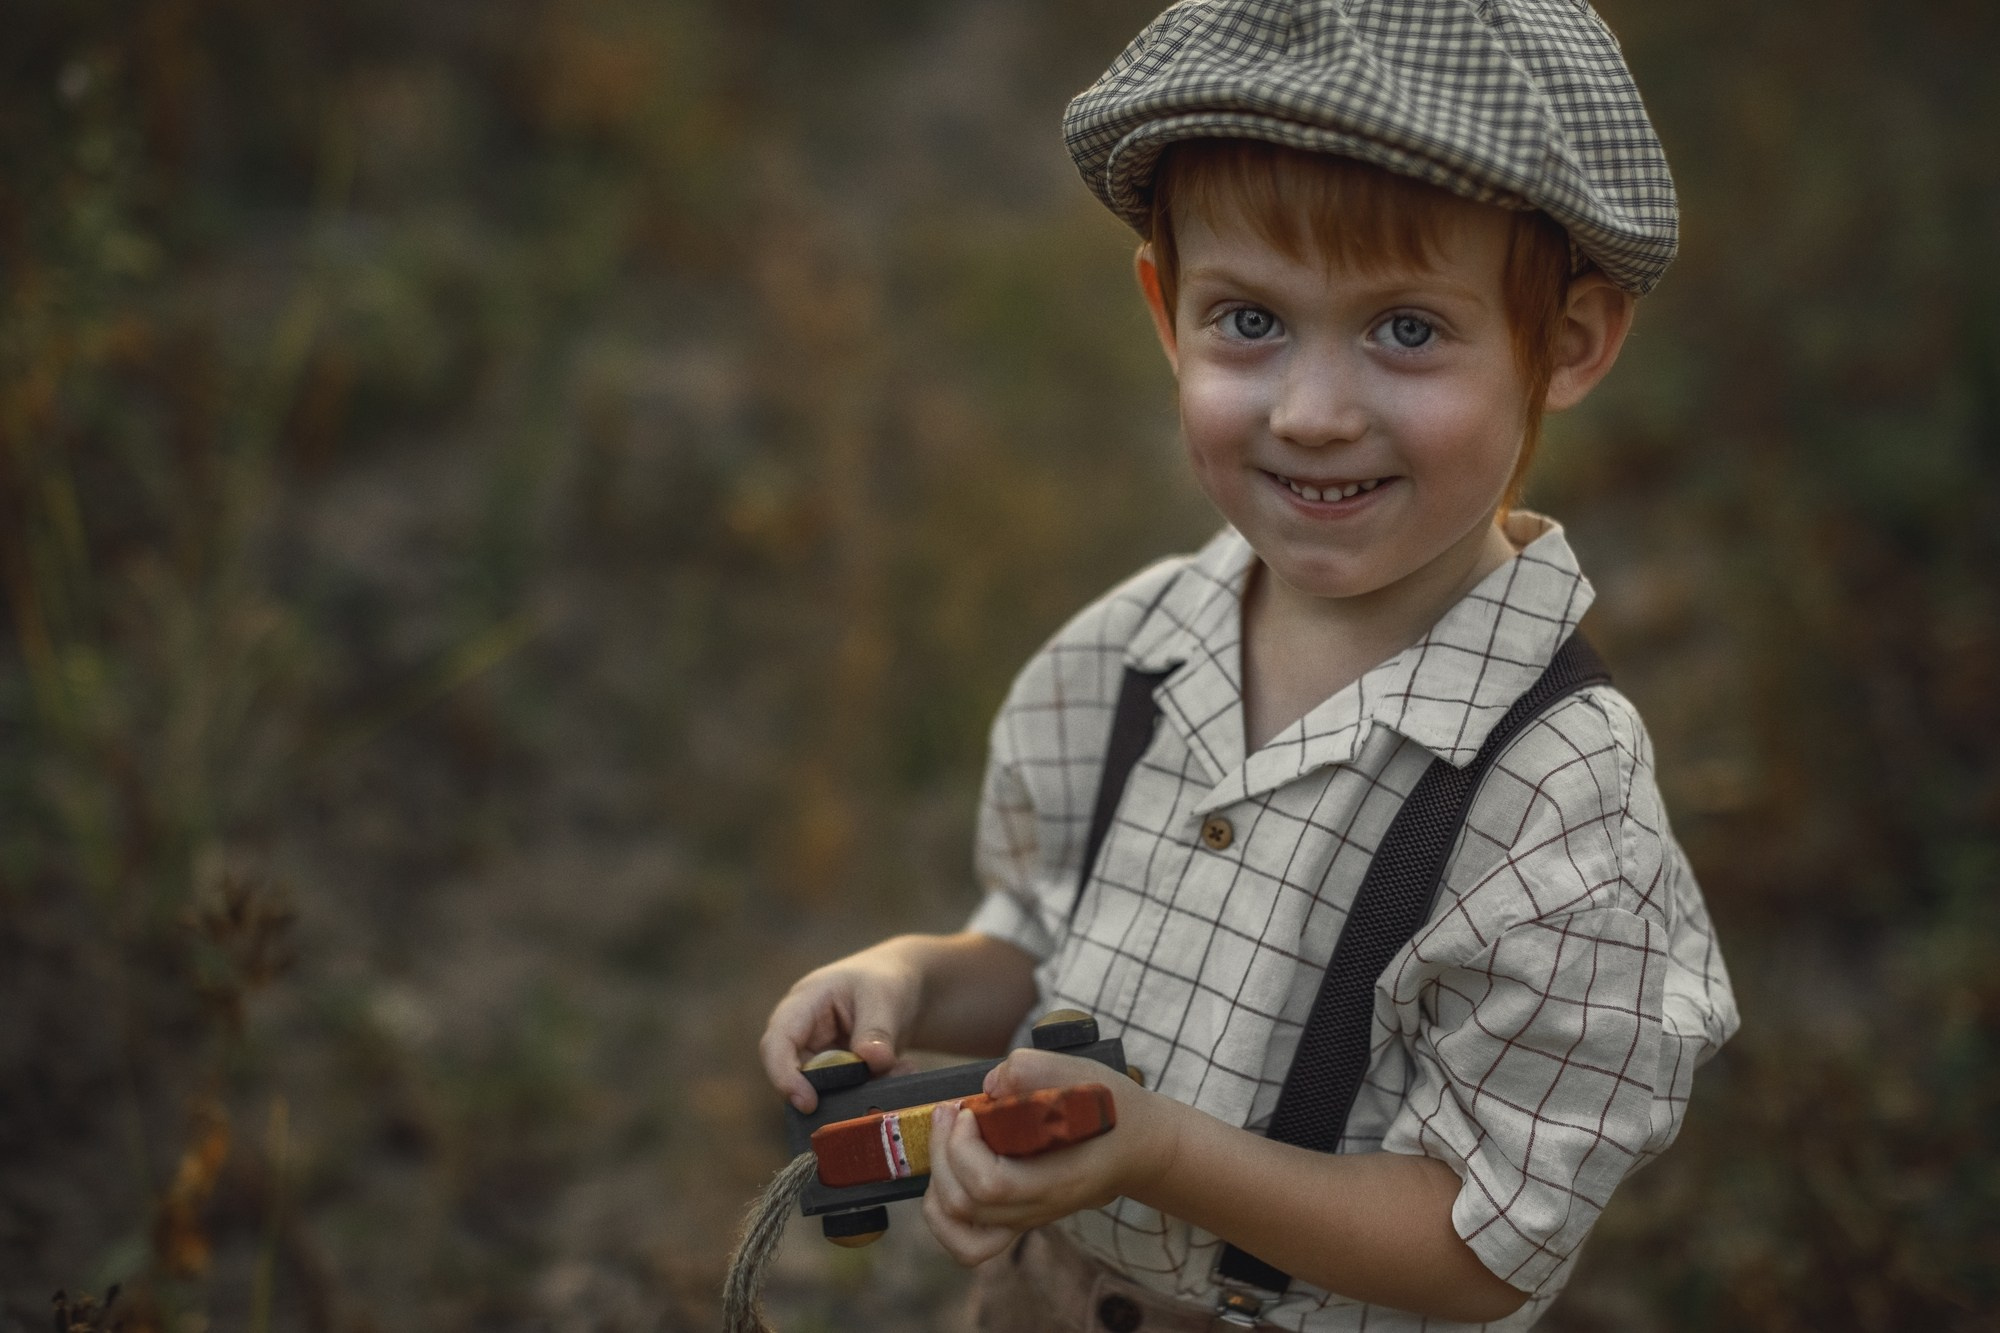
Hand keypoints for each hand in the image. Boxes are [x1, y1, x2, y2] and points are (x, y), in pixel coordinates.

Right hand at [757, 937, 926, 1112]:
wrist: (904, 986)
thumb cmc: (884, 979)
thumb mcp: (884, 996)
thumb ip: (877, 1029)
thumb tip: (873, 1061)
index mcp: (802, 1005)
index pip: (776, 1044)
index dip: (784, 1076)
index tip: (808, 1103)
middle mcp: (803, 1035)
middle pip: (797, 1076)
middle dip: (833, 1090)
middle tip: (873, 1089)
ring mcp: (821, 1057)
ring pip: (826, 1090)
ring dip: (862, 1089)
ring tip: (900, 1069)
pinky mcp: (840, 1074)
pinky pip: (849, 1092)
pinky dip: (876, 1086)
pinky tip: (904, 1069)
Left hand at [921, 1048, 1183, 1265]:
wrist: (1138, 1147)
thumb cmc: (1111, 1109)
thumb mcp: (1085, 1074)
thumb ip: (1037, 1069)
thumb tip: (991, 1085)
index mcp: (1059, 1181)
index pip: (992, 1186)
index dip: (964, 1147)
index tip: (969, 1109)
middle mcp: (1038, 1210)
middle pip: (965, 1205)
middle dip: (941, 1151)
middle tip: (949, 1110)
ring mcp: (1023, 1220)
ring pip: (957, 1229)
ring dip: (937, 1182)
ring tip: (945, 1140)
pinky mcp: (1013, 1219)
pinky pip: (966, 1241)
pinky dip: (943, 1212)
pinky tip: (946, 1172)